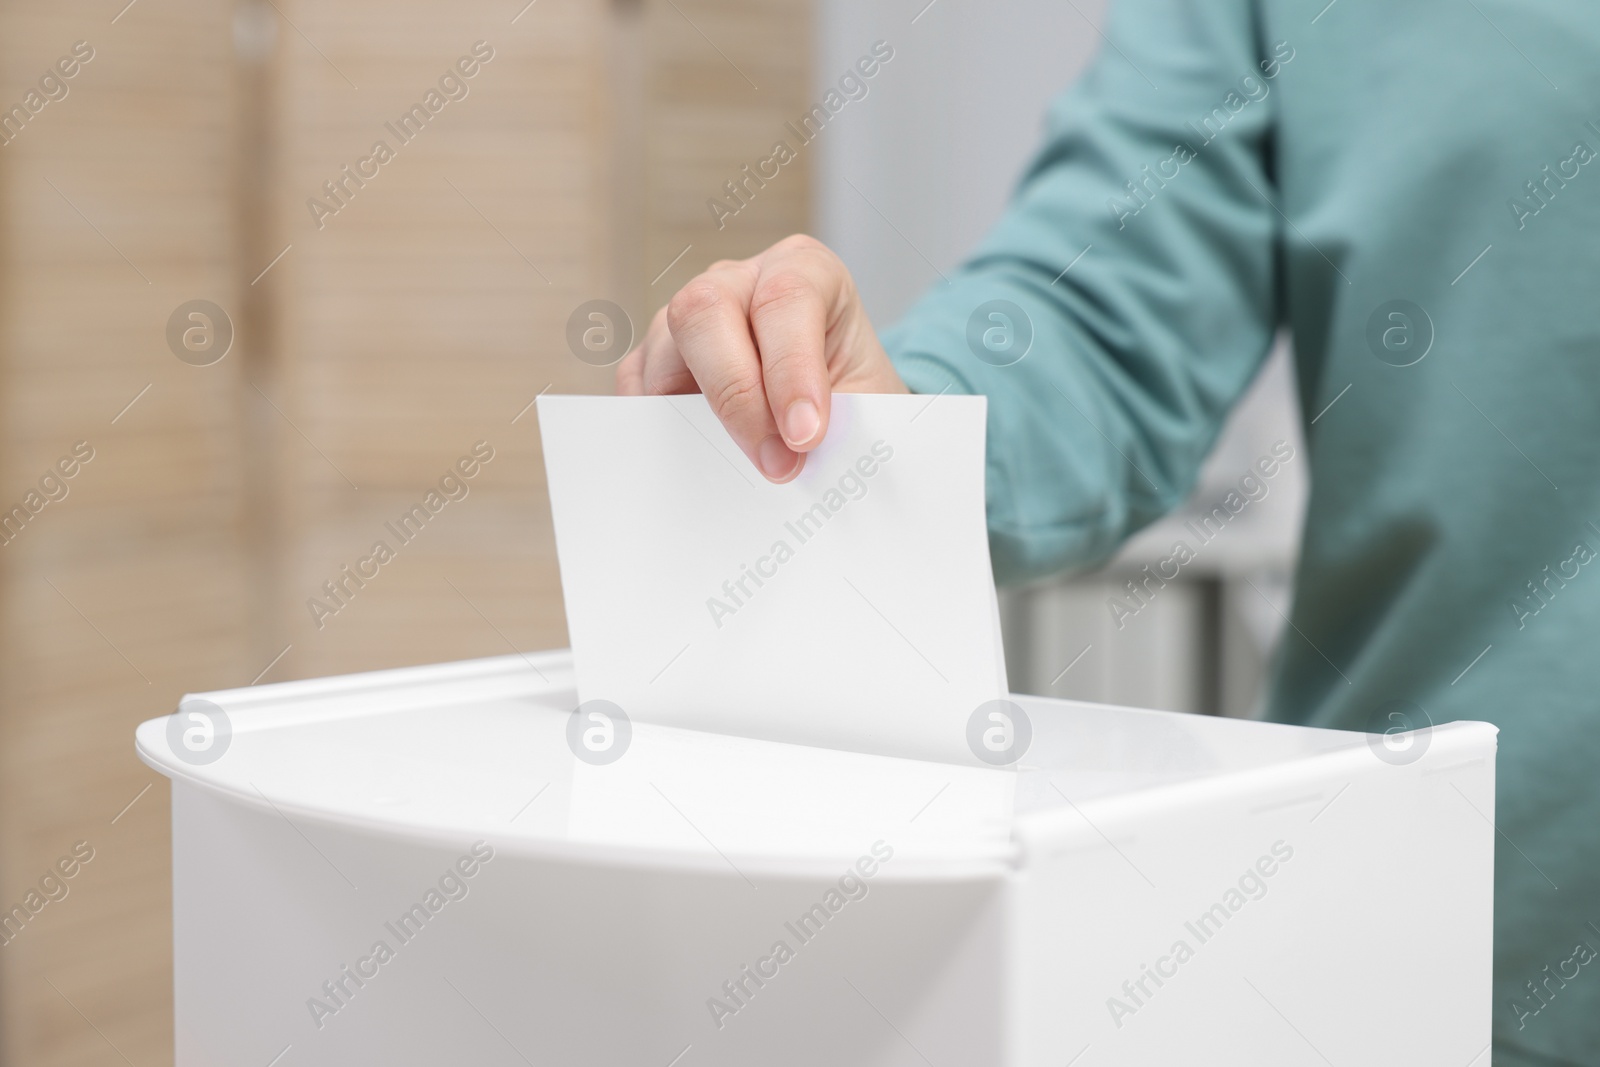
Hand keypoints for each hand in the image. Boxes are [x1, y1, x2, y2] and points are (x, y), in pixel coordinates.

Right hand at [616, 234, 906, 481]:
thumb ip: (844, 422)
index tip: (806, 435)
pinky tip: (696, 459)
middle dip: (736, 393)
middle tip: (773, 463)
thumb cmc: (856, 394)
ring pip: (663, 349)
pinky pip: (637, 383)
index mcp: (805, 270)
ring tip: (737, 472)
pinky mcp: (658, 356)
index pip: (787, 297)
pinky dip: (656, 424)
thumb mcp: (870, 401)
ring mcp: (691, 316)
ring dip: (695, 418)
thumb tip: (801, 463)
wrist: (842, 407)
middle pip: (705, 309)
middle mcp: (739, 281)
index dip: (792, 368)